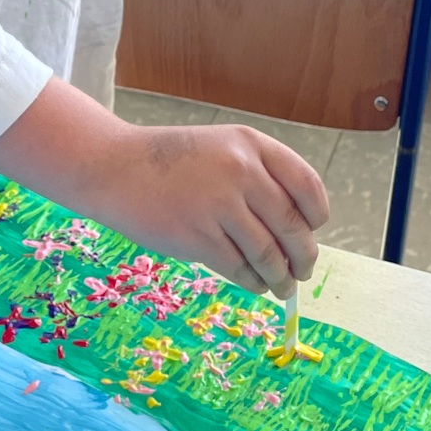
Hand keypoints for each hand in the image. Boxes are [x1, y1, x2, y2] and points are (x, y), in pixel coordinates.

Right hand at [0, 80, 329, 297]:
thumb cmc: (169, 161)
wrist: (114, 168)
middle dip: (303, 256)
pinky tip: (253, 284)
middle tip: (303, 270)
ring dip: (280, 277)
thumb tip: (296, 227)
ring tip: (282, 287)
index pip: (306, 184)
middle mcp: (241, 171)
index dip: (316, 215)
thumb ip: (257, 175)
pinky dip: (252, 282)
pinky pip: (239, 268)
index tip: (313, 230)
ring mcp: (220, 205)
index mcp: (252, 144)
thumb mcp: (220, 148)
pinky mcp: (198, 237)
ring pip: (268, 254)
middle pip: (291, 226)